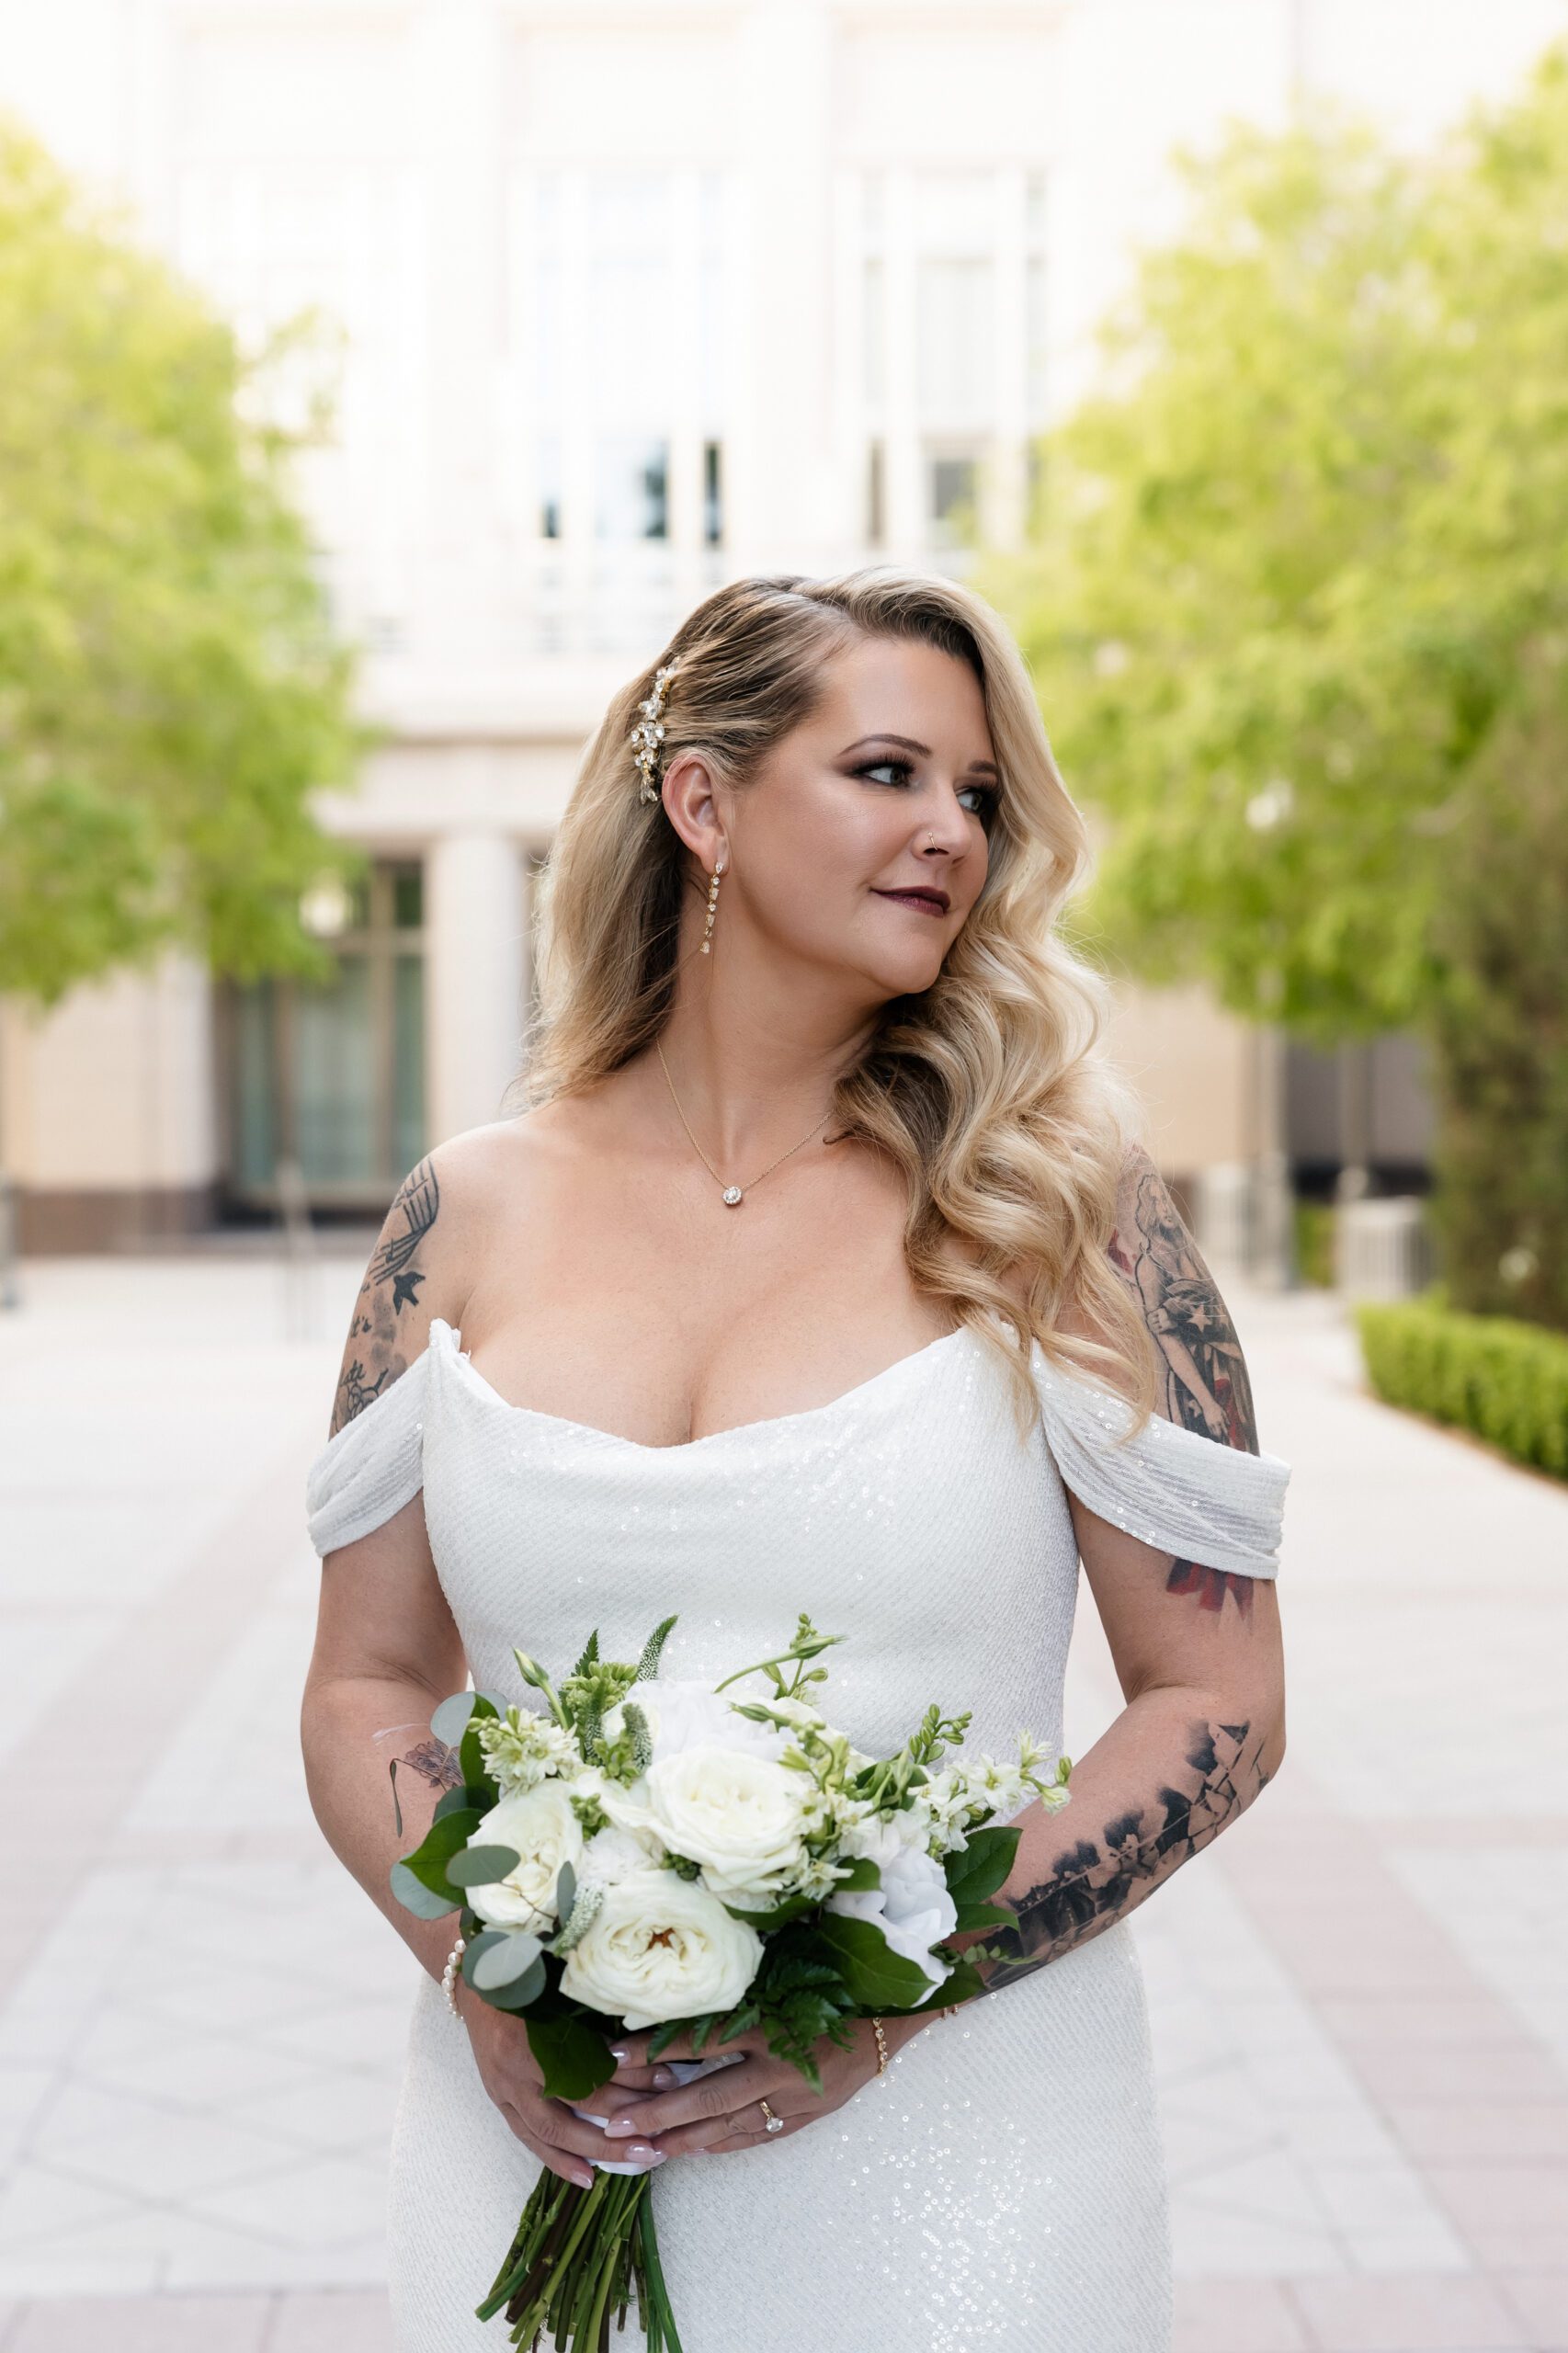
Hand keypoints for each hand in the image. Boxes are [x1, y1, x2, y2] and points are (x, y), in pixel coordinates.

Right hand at [454, 1977, 664, 2189]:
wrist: (479, 1982)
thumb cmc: (527, 1979)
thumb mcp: (560, 1991)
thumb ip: (594, 2020)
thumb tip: (644, 2045)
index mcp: (536, 2032)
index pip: (591, 2064)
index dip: (630, 2075)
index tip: (668, 2079)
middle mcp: (519, 2066)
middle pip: (575, 2103)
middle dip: (621, 2123)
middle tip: (658, 2137)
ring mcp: (505, 2088)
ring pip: (552, 2131)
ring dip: (595, 2150)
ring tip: (634, 2161)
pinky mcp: (500, 2101)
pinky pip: (528, 2139)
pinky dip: (557, 2160)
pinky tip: (586, 2177)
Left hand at [579, 2012, 926, 2159]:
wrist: (889, 2017)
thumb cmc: (833, 1985)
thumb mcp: (785, 1976)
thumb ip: (740, 1988)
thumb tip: (684, 1982)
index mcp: (769, 2024)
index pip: (698, 2040)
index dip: (654, 2048)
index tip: (612, 2055)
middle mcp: (777, 2065)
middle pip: (706, 2096)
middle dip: (657, 2112)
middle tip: (615, 2126)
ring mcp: (792, 2098)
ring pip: (727, 2125)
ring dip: (683, 2137)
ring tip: (644, 2148)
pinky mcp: (805, 2117)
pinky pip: (755, 2136)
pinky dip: (722, 2144)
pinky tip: (693, 2149)